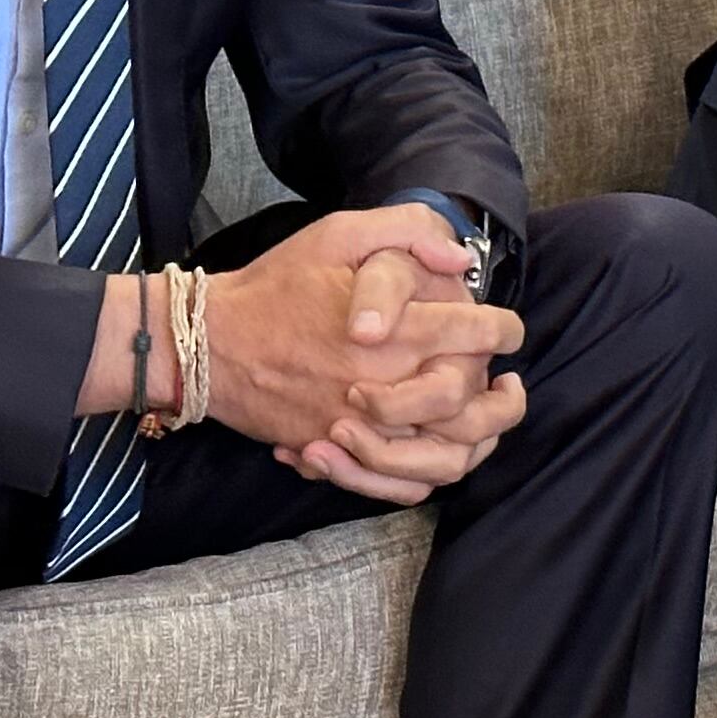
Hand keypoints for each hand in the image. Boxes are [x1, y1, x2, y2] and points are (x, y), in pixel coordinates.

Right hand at [205, 208, 525, 505]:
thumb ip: (407, 232)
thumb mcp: (338, 233)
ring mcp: (361, 428)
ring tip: (484, 422)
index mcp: (398, 330)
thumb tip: (459, 260)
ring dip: (475, 441)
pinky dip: (428, 475)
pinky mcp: (337, 454)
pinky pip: (399, 484)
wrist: (208, 342)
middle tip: (508, 382)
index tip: (508, 330)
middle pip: (473, 407)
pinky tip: (439, 451)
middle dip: (503, 397)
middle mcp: (387, 384)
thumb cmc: (276, 284)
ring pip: (444, 456)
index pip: (480, 335)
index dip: (506, 329)